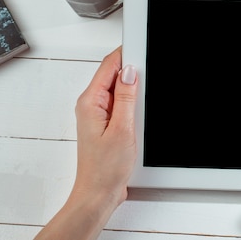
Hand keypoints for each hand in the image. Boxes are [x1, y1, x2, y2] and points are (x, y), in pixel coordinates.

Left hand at [35, 47, 137, 239]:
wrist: (99, 193)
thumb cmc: (105, 168)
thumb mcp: (122, 129)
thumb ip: (126, 97)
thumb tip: (130, 72)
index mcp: (90, 102)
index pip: (109, 66)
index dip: (126, 54)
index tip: (142, 46)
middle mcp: (92, 105)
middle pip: (114, 74)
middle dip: (133, 70)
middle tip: (150, 72)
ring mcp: (99, 114)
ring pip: (120, 89)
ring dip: (134, 89)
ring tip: (143, 101)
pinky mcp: (107, 123)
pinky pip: (121, 103)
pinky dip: (133, 102)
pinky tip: (141, 112)